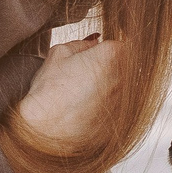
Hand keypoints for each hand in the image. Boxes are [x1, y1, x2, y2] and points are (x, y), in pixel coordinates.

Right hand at [8, 36, 115, 154]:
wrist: (45, 130)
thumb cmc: (49, 91)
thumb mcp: (59, 54)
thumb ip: (82, 44)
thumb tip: (94, 42)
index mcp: (112, 56)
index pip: (118, 45)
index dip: (103, 51)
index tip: (90, 58)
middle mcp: (125, 78)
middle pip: (124, 67)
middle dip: (107, 69)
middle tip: (83, 78)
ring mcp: (126, 101)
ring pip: (122, 88)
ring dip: (107, 89)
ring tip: (82, 97)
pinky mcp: (123, 122)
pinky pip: (118, 109)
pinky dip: (105, 109)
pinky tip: (85, 113)